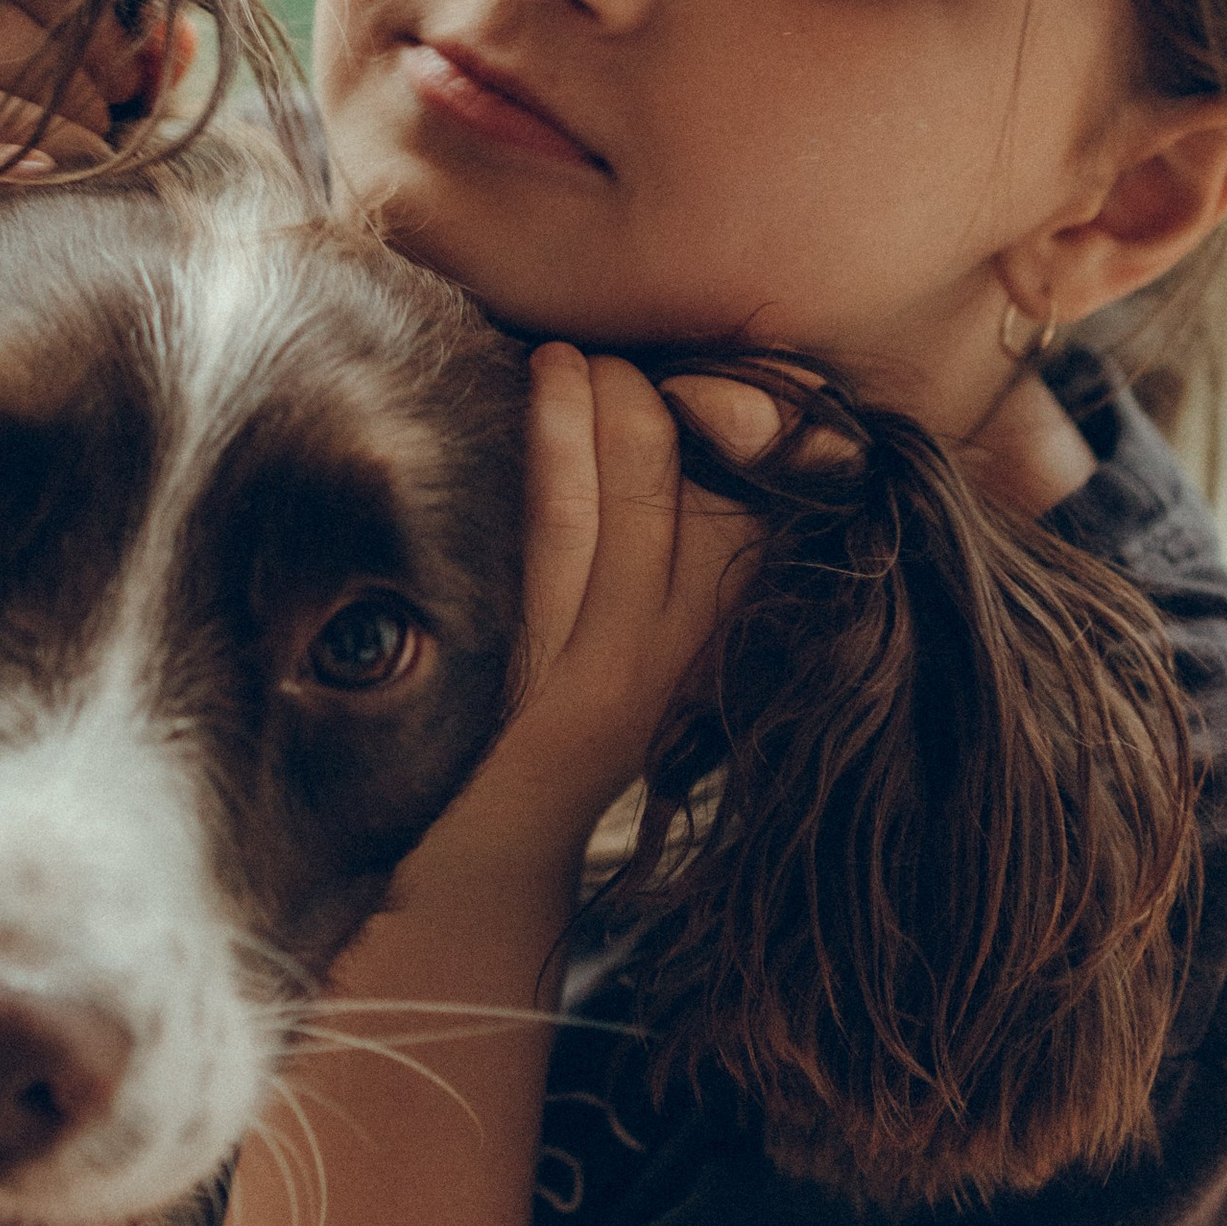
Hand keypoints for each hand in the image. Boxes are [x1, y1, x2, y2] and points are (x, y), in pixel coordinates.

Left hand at [406, 346, 777, 904]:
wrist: (474, 867)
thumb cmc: (547, 730)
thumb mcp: (640, 657)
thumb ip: (673, 560)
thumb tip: (709, 416)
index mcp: (703, 646)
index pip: (752, 509)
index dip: (742, 423)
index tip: (698, 377)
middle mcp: (660, 660)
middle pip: (682, 489)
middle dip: (649, 400)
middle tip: (610, 364)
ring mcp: (590, 672)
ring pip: (617, 501)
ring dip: (593, 406)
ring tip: (565, 358)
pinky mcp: (521, 680)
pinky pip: (547, 540)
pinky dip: (546, 451)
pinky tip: (528, 389)